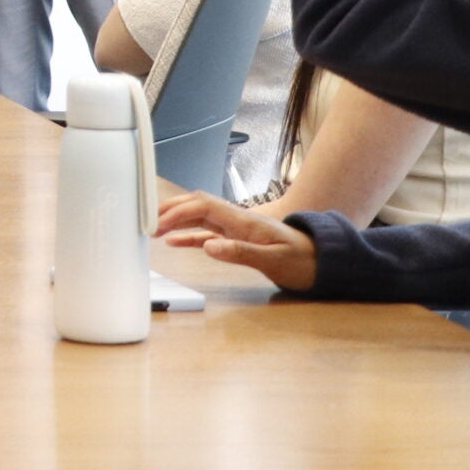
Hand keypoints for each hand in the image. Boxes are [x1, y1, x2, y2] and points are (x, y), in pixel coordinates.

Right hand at [154, 191, 318, 291]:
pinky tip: (175, 242)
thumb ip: (241, 252)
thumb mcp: (275, 260)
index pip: (204, 207)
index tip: (159, 223)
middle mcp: (238, 221)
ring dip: (176, 221)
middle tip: (147, 221)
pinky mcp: (238, 240)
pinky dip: (188, 236)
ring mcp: (237, 229)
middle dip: (171, 210)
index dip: (179, 212)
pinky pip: (207, 234)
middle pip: (197, 206)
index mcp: (244, 221)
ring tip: (152, 229)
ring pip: (199, 218)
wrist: (323, 263)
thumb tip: (209, 246)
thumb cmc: (304, 261)